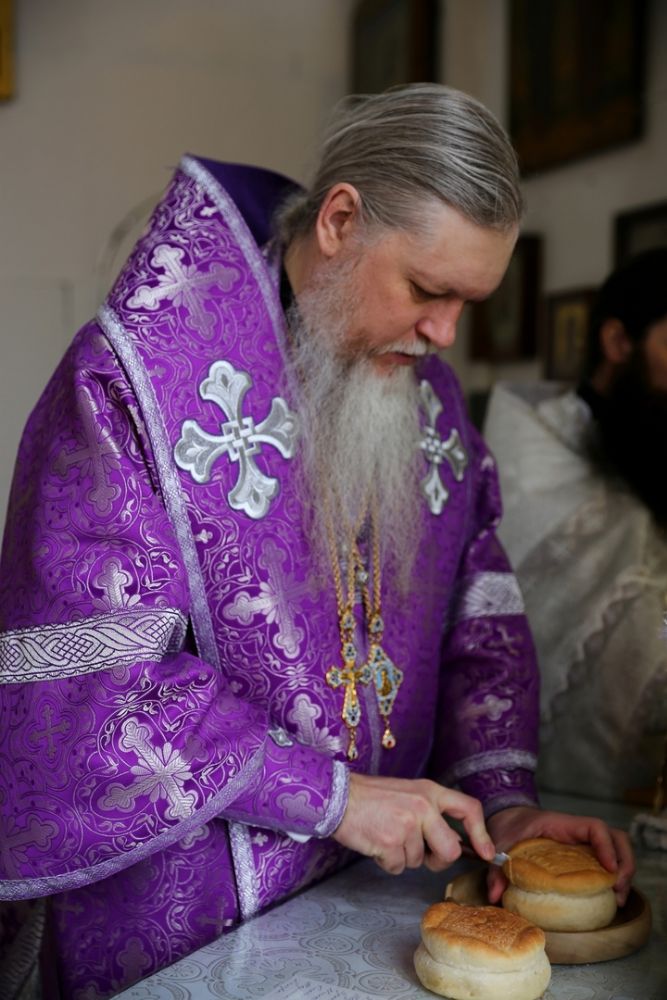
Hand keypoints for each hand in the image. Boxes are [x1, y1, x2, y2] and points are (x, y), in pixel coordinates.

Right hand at [331, 772, 495, 874]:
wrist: (337, 796)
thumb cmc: (371, 797)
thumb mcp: (408, 793)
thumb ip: (431, 813)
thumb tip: (453, 843)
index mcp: (430, 791)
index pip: (469, 808)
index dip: (481, 834)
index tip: (486, 853)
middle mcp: (423, 806)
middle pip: (451, 850)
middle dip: (438, 860)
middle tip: (421, 854)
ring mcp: (407, 825)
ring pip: (419, 861)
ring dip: (403, 857)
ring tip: (385, 835)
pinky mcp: (390, 843)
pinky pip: (397, 867)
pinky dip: (386, 862)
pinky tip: (375, 843)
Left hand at [485, 805, 634, 906]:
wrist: (506, 818)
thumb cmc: (508, 826)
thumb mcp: (500, 843)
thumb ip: (496, 867)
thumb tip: (494, 894)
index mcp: (561, 824)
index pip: (594, 827)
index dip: (606, 846)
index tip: (609, 869)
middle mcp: (577, 833)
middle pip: (616, 838)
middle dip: (625, 863)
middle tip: (619, 891)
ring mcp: (582, 843)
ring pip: (616, 849)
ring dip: (623, 872)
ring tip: (619, 899)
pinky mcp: (581, 856)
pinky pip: (605, 862)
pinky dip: (613, 877)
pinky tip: (609, 898)